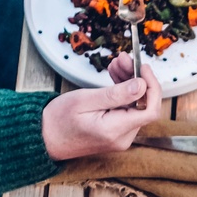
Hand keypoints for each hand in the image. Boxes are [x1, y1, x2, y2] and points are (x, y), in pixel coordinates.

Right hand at [42, 66, 161, 159]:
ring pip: (135, 106)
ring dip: (130, 83)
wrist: (44, 138)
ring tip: (116, 63)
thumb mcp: (84, 100)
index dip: (152, 86)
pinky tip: (115, 76)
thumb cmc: (58, 120)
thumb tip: (142, 85)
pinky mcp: (116, 133)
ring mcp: (121, 137)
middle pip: (143, 105)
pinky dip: (123, 93)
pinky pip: (126, 110)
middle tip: (123, 58)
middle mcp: (123, 137)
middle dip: (137, 79)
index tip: (143, 67)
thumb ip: (116, 94)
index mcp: (115, 130)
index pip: (150, 110)